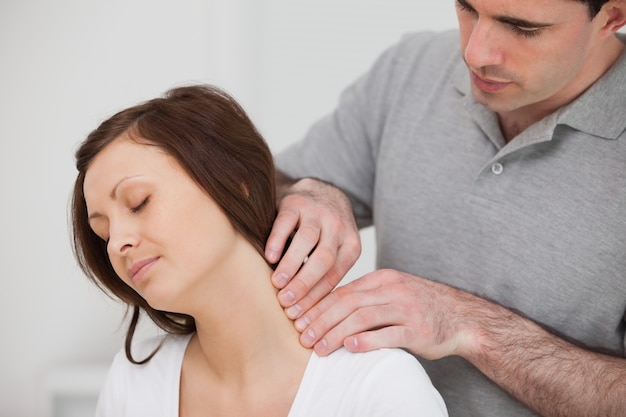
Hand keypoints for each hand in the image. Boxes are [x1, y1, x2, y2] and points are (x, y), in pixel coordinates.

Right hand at [265, 176, 360, 317]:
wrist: (318, 190)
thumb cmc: (325, 232)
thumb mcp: (336, 251)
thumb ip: (326, 275)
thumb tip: (312, 317)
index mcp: (350, 244)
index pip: (334, 275)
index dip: (317, 297)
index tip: (300, 315)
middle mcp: (338, 227)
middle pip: (324, 259)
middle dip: (304, 284)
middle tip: (287, 303)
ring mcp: (317, 212)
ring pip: (306, 240)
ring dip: (291, 264)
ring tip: (277, 283)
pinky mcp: (296, 201)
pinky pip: (286, 222)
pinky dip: (278, 241)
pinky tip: (269, 257)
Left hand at [293, 269, 480, 359]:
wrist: (461, 317)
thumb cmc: (420, 307)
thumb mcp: (392, 293)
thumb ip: (365, 298)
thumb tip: (326, 310)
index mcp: (383, 278)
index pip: (343, 290)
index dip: (318, 304)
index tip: (298, 317)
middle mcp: (393, 289)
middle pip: (348, 302)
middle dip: (321, 319)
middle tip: (302, 335)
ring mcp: (407, 308)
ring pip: (363, 318)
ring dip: (336, 333)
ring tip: (318, 347)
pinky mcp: (418, 330)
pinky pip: (389, 334)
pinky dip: (367, 341)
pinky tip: (350, 347)